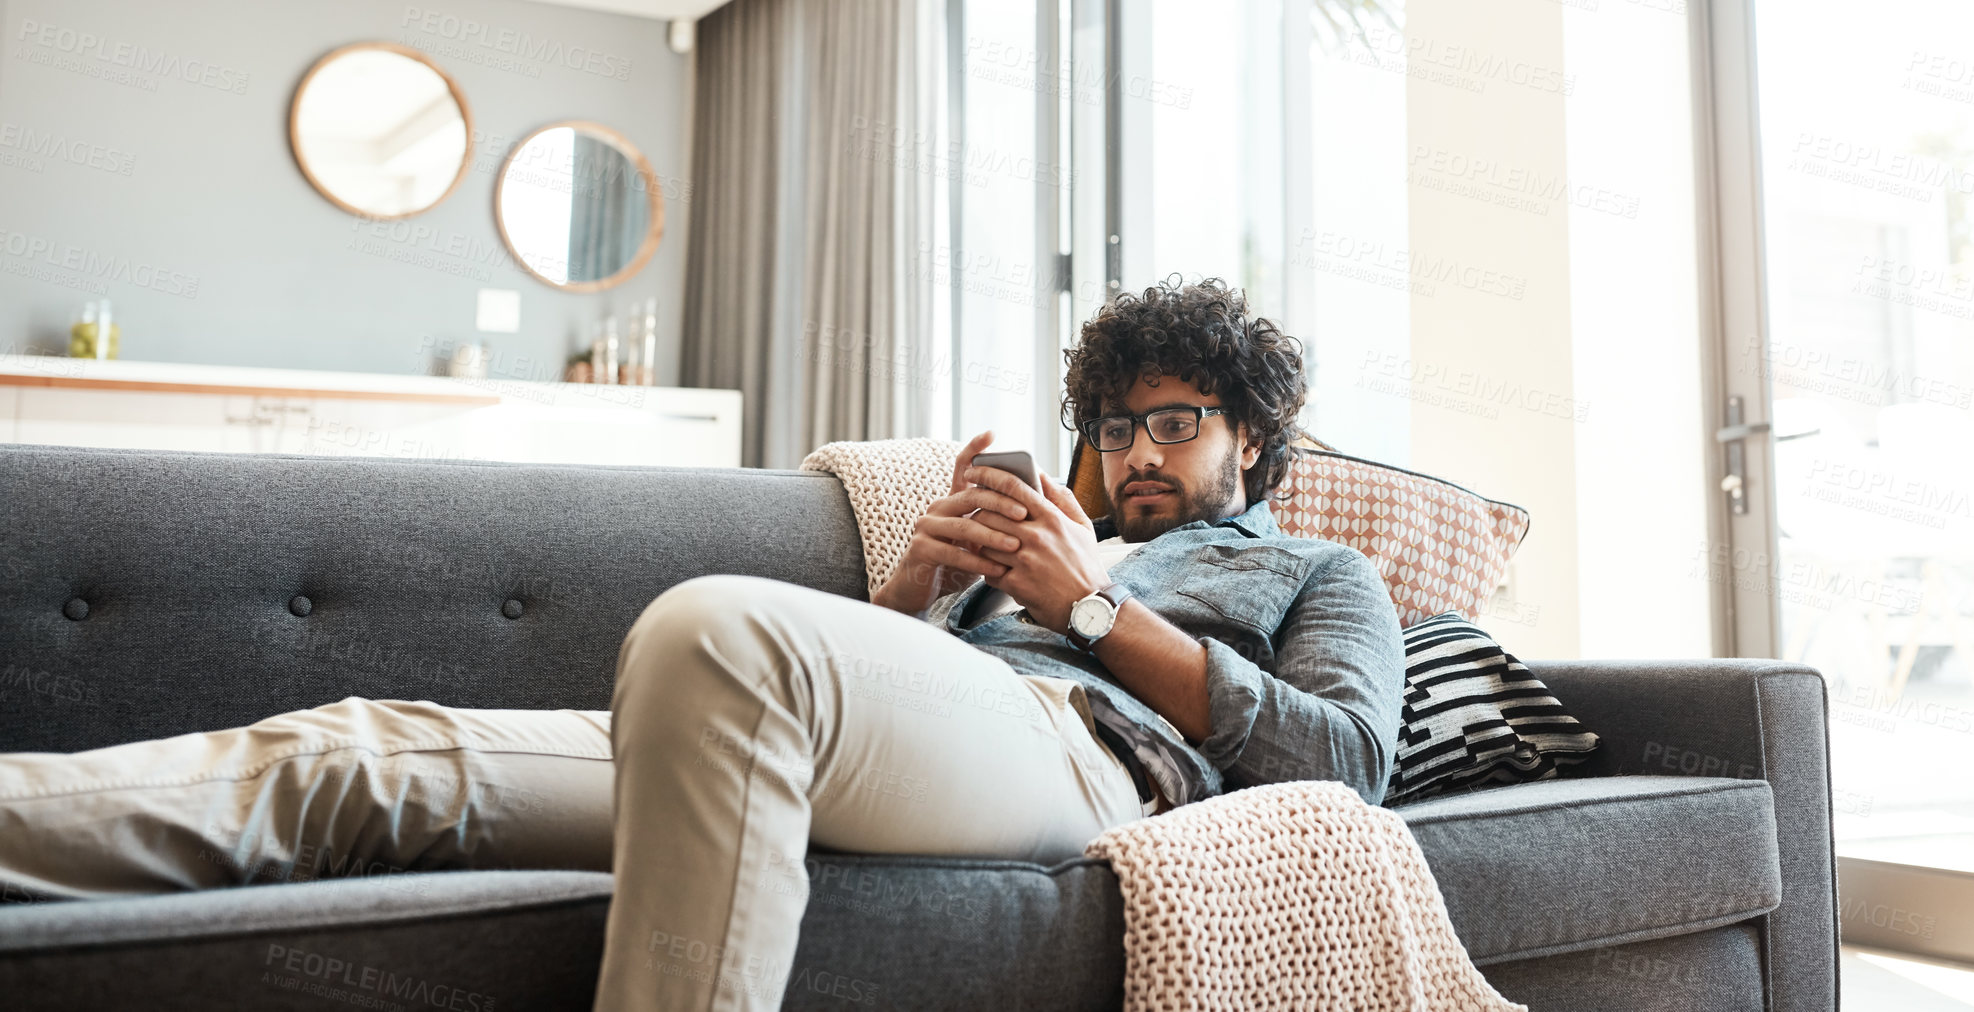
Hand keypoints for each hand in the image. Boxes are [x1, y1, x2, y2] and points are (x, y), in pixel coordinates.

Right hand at [873, 429, 1032, 615]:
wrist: (917, 591)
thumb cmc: (954, 564)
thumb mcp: (976, 541)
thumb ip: (992, 523)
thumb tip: (1029, 507)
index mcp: (952, 501)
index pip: (961, 467)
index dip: (974, 448)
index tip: (991, 433)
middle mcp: (937, 508)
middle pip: (972, 496)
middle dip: (1001, 503)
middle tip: (1025, 514)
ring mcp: (925, 527)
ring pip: (964, 526)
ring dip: (993, 537)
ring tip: (1016, 546)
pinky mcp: (920, 549)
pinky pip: (953, 552)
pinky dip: (978, 561)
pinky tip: (997, 570)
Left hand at [965, 465, 1109, 636]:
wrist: (1090, 608)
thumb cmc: (1086, 565)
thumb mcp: (1082, 527)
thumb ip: (1062, 498)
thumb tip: (1042, 474)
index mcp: (1052, 518)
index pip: (1013, 487)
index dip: (988, 475)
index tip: (973, 472)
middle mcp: (1037, 536)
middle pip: (990, 513)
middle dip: (978, 512)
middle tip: (973, 514)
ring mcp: (1025, 561)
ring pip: (984, 541)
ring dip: (979, 541)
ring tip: (981, 541)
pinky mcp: (1016, 584)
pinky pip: (988, 570)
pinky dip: (986, 568)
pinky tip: (993, 568)